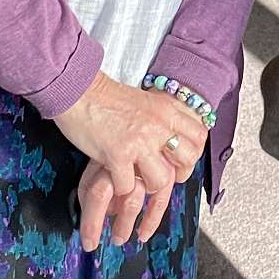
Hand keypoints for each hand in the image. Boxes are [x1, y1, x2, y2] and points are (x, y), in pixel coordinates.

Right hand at [54, 74, 206, 248]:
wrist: (79, 91)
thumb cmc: (106, 99)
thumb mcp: (146, 102)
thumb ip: (162, 120)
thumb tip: (173, 141)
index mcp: (167, 110)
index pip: (199, 136)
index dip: (192, 153)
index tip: (178, 161)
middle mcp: (158, 125)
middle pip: (187, 160)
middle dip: (176, 174)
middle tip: (158, 176)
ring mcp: (139, 141)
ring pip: (160, 180)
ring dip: (146, 186)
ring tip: (134, 179)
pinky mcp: (118, 155)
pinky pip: (128, 186)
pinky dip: (120, 187)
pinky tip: (114, 178)